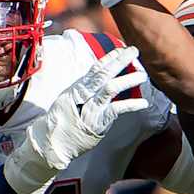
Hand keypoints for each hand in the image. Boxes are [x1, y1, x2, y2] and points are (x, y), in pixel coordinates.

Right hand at [6, 47, 147, 193]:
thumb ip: (84, 93)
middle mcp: (83, 95)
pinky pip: (116, 111)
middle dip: (119, 61)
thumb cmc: (60, 123)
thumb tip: (98, 84)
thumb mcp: (69, 102)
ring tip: (142, 75)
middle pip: (103, 73)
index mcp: (77, 88)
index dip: (109, 58)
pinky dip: (131, 106)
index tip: (121, 50)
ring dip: (127, 80)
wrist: (50, 143)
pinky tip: (143, 103)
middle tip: (134, 51)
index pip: (95, 69)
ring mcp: (90, 108)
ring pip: (110, 88)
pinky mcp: (97, 122)